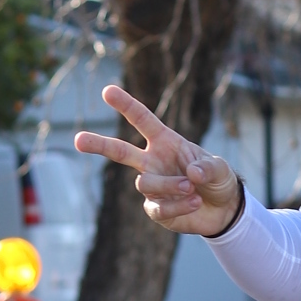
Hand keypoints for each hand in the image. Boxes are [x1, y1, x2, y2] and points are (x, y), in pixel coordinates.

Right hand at [74, 83, 243, 237]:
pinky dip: (178, 206)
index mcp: (165, 142)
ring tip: (192, 189)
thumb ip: (207, 167)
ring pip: (145, 183)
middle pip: (119, 151)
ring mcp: (152, 186)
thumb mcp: (220, 168)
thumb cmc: (217, 179)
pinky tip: (195, 203)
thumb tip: (191, 174)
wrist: (223, 209)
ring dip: (170, 185)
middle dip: (98, 144)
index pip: (142, 120)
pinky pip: (157, 207)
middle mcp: (153, 162)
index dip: (125, 105)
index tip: (107, 91)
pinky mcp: (155, 209)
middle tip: (77, 140)